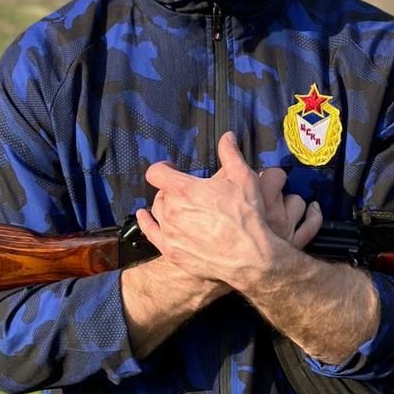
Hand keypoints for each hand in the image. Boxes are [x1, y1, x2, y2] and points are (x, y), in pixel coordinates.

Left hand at [136, 133, 319, 286]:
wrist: (249, 257)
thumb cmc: (247, 216)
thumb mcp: (243, 178)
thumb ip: (230, 154)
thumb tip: (227, 136)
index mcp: (183, 190)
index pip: (157, 172)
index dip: (164, 167)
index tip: (172, 167)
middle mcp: (170, 210)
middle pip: (160, 193)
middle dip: (171, 188)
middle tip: (187, 191)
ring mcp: (169, 233)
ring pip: (157, 212)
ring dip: (165, 205)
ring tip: (177, 205)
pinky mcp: (171, 251)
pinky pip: (150, 233)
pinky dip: (146, 222)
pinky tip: (144, 216)